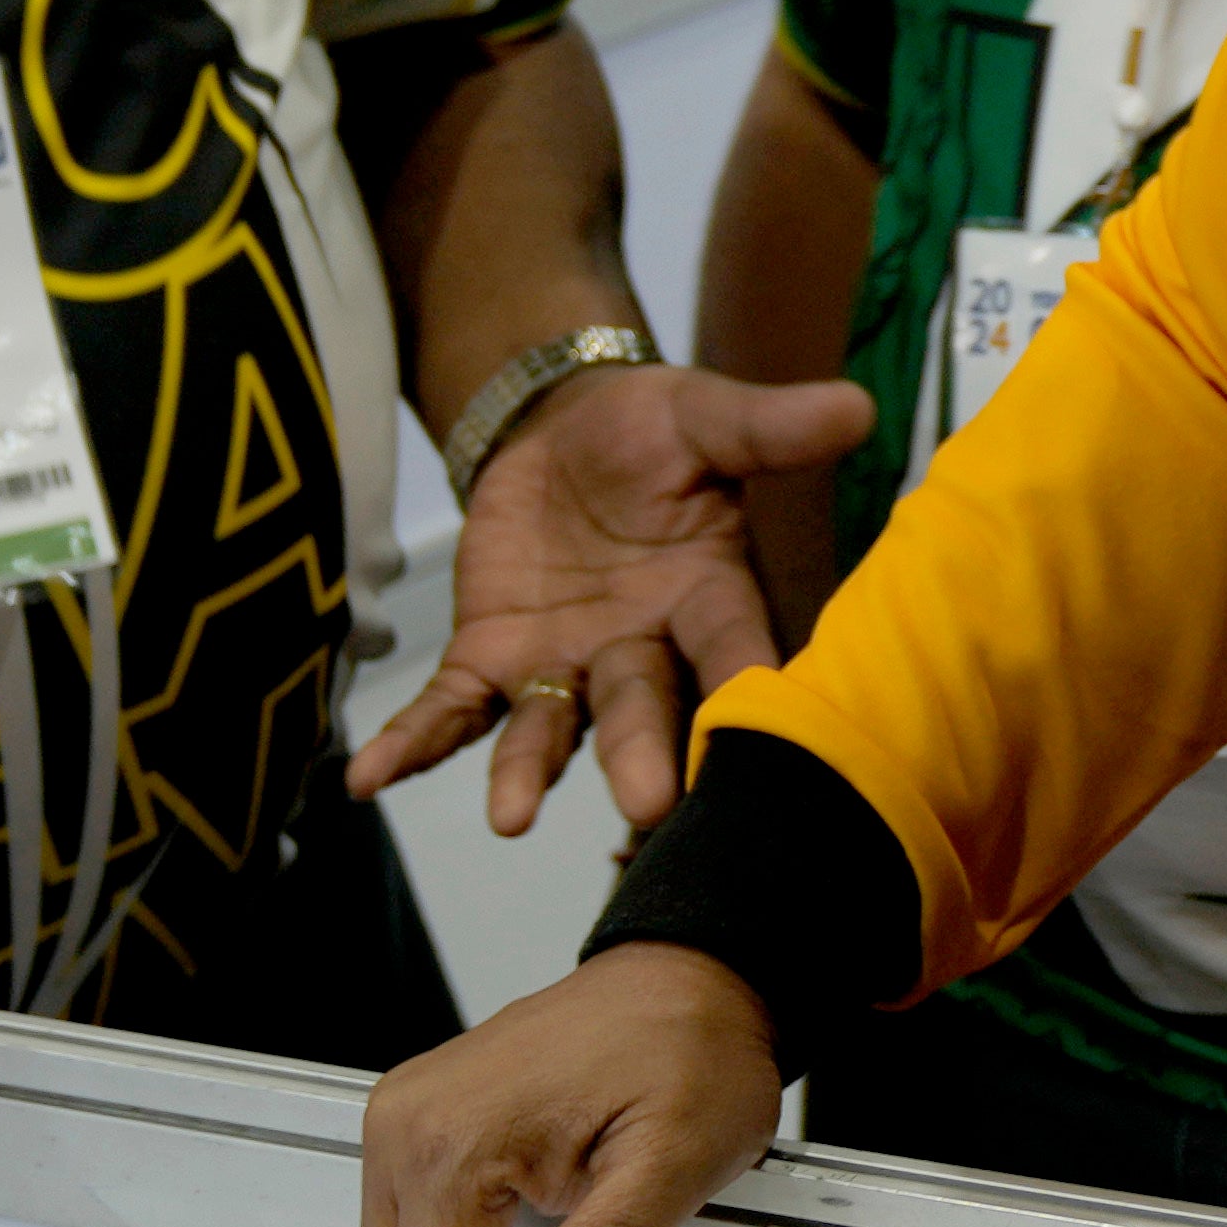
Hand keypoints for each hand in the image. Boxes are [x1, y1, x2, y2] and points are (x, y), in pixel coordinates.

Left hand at [347, 355, 869, 835]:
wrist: (559, 427)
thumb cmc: (650, 430)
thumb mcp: (704, 416)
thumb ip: (769, 428)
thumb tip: (858, 408)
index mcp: (708, 597)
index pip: (734, 650)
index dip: (744, 690)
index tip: (757, 736)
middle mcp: (640, 650)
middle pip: (643, 707)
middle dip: (643, 754)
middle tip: (649, 808)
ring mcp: (561, 665)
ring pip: (547, 727)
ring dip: (527, 772)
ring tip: (510, 819)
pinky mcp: (489, 660)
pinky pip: (449, 710)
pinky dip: (413, 743)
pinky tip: (368, 779)